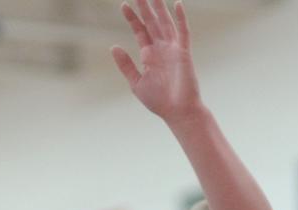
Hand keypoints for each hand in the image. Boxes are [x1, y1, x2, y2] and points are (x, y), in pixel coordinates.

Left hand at [111, 0, 201, 122]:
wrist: (177, 111)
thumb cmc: (158, 100)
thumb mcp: (136, 82)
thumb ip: (126, 64)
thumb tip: (113, 46)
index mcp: (149, 56)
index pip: (140, 31)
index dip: (132, 18)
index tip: (123, 5)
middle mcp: (161, 49)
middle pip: (151, 22)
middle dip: (144, 7)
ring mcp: (173, 49)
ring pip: (165, 23)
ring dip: (159, 8)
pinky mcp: (183, 52)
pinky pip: (183, 32)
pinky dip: (180, 18)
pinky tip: (176, 4)